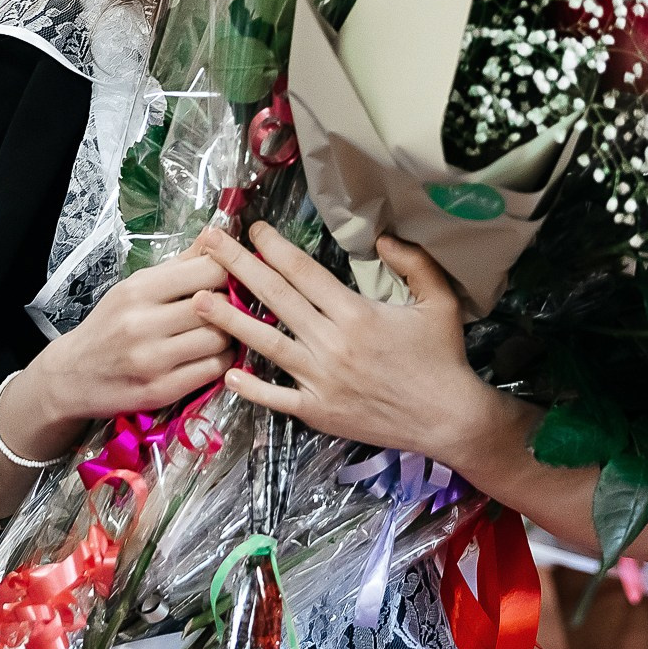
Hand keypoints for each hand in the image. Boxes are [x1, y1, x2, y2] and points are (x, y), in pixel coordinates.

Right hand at [28, 249, 234, 424]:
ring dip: (230, 334)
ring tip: (223, 330)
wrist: (73, 376)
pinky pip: (213, 370)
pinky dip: (223, 360)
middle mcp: (143, 323)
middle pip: (218, 305)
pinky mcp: (162, 390)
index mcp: (139, 290)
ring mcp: (153, 360)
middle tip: (233, 304)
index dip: (228, 270)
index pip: (207, 271)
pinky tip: (214, 354)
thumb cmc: (108, 326)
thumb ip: (178, 265)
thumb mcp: (134, 287)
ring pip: (220, 339)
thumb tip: (216, 236)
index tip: (229, 276)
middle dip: (232, 303)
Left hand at [196, 225, 500, 459]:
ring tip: (197, 300)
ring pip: (265, 343)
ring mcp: (320, 379)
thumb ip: (413, 263)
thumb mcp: (439, 301)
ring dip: (229, 319)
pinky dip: (250, 387)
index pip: (303, 272)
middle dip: (237, 266)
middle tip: (209, 243)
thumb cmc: (444, 357)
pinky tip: (226, 372)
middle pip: (275, 297)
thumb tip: (382, 237)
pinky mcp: (318, 411)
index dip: (273, 248)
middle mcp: (331, 343)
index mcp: (356, 313)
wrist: (450, 419)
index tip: (252, 229)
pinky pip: (276, 397)